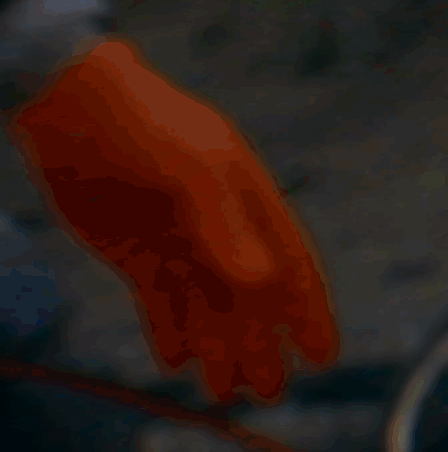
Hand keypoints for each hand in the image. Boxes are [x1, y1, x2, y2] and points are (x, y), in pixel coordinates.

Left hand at [6, 37, 336, 403]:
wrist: (73, 105)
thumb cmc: (144, 124)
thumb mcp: (190, 165)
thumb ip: (225, 222)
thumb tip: (259, 281)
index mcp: (251, 200)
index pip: (291, 265)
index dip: (309, 311)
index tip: (322, 356)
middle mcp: (222, 227)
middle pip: (251, 299)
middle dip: (264, 346)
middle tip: (271, 394)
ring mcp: (180, 241)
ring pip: (208, 308)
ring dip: (219, 348)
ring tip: (224, 392)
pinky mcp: (138, 254)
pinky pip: (162, 304)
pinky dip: (171, 333)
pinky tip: (176, 362)